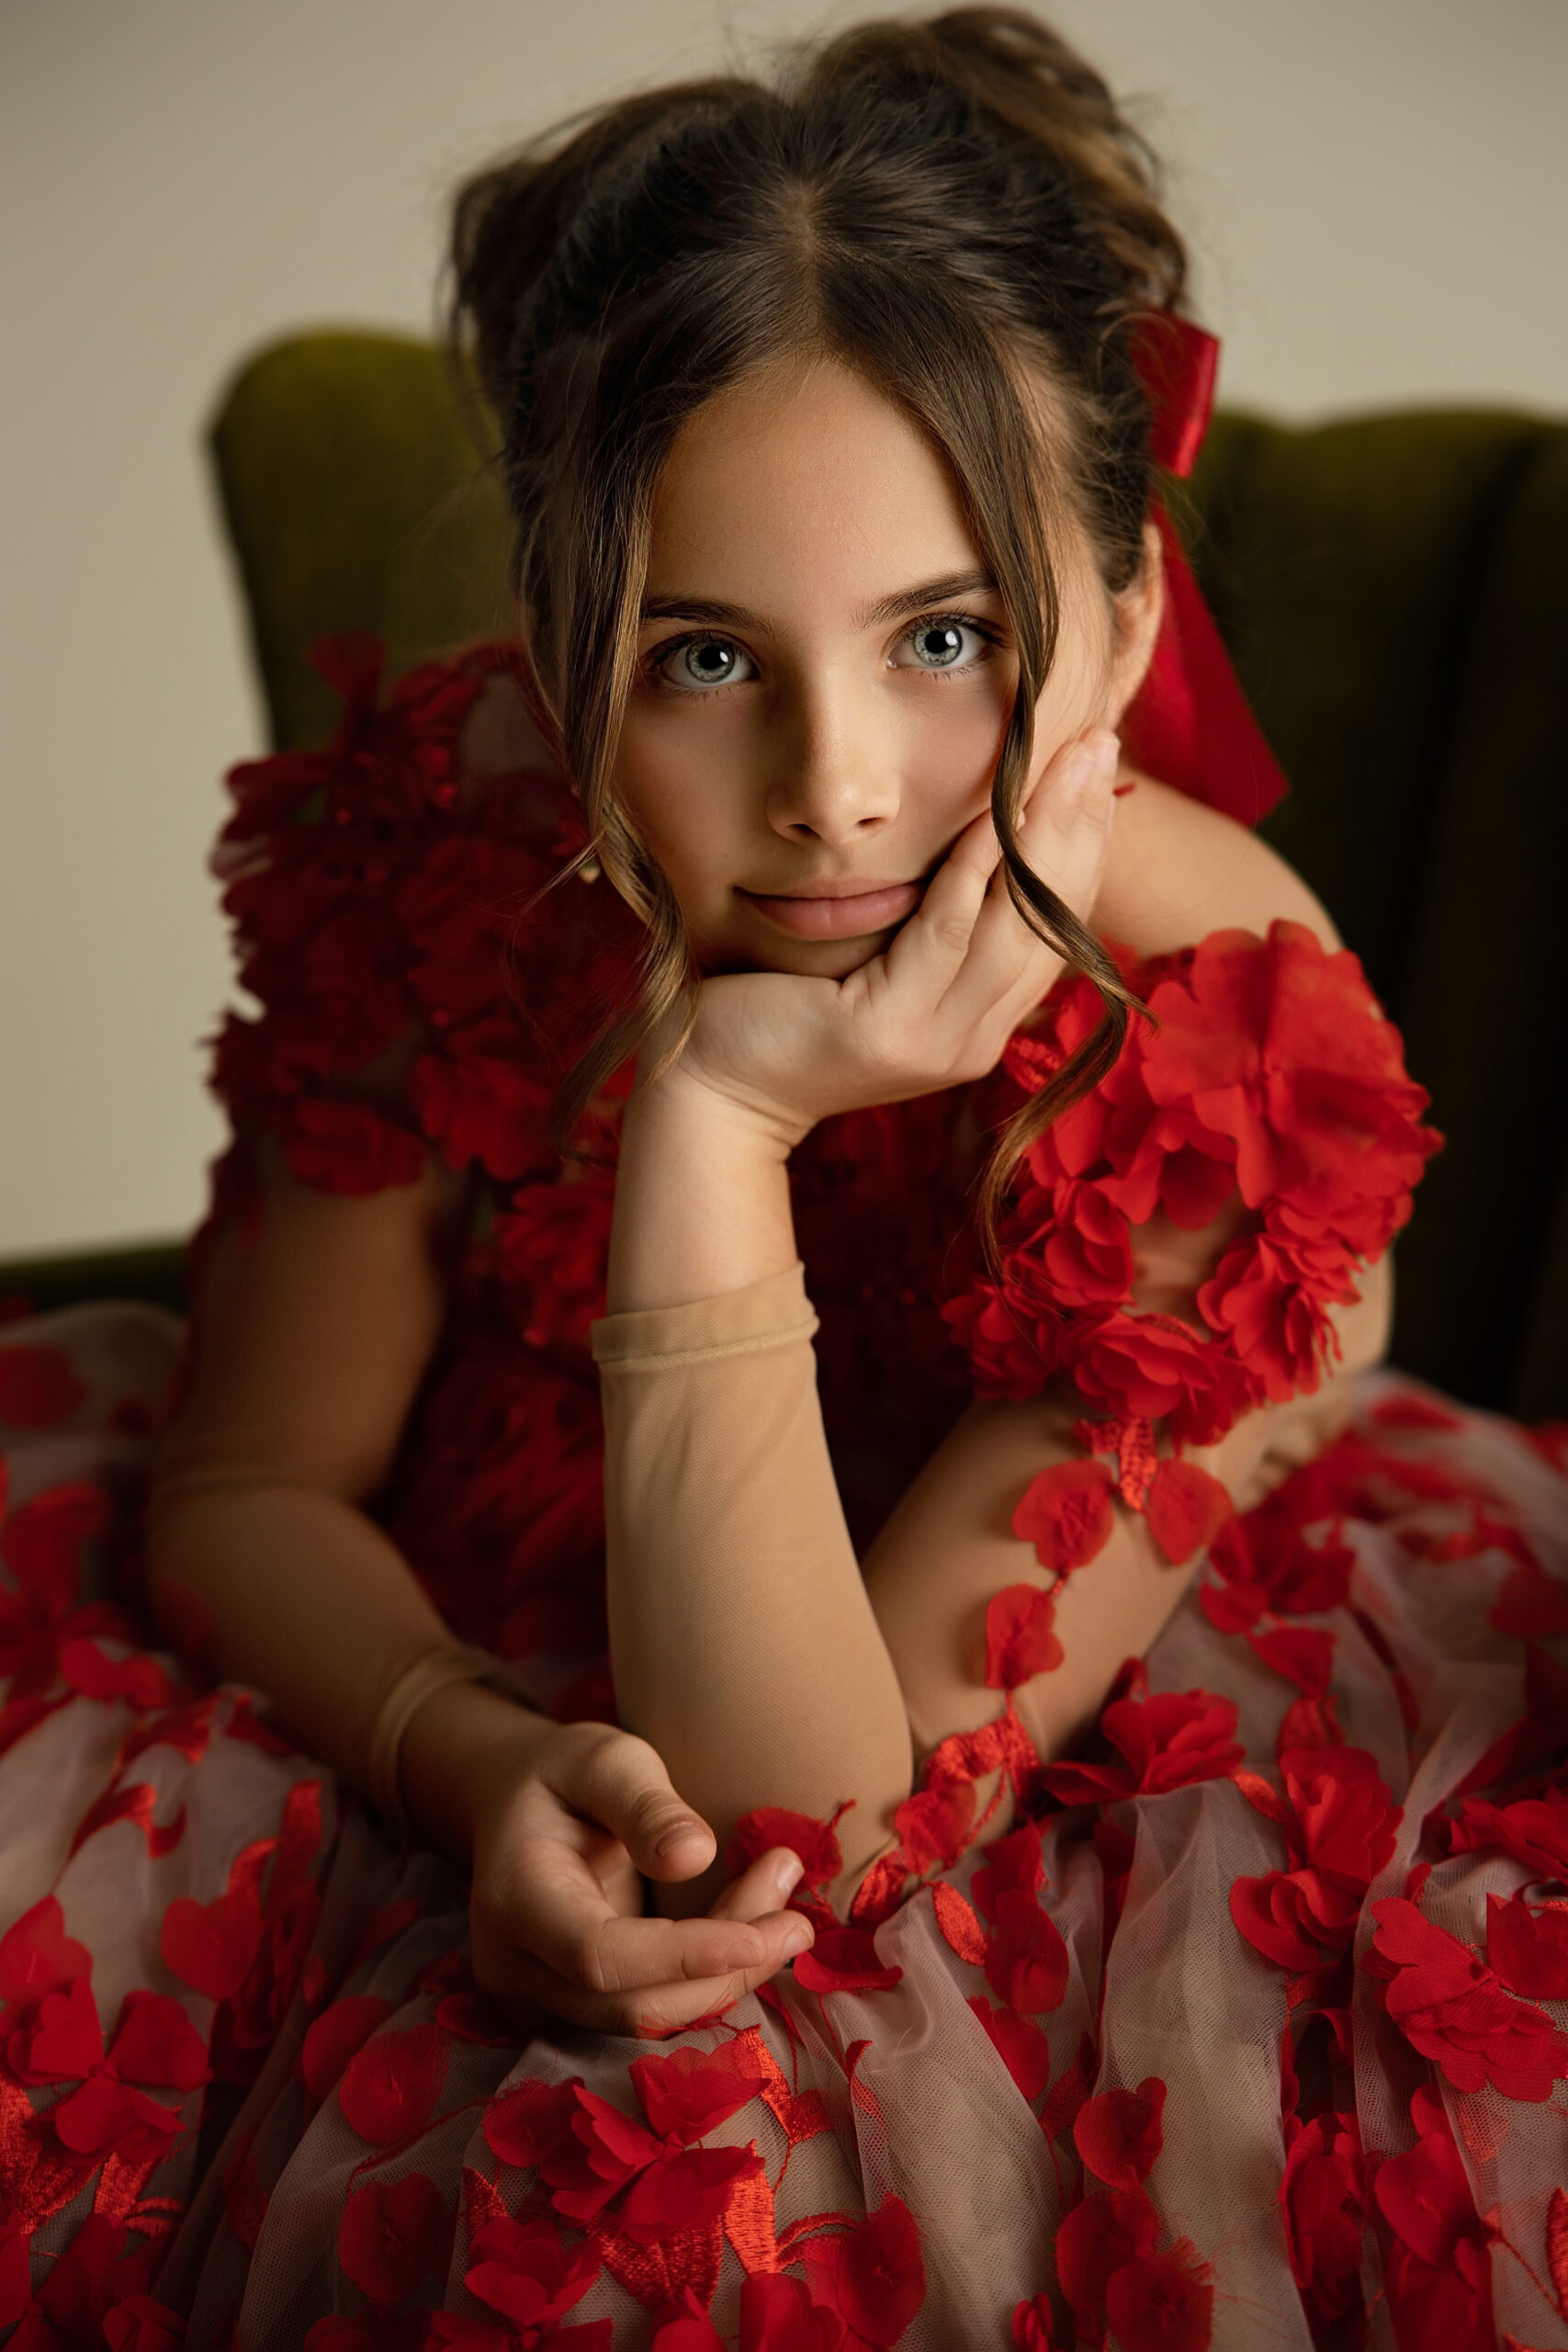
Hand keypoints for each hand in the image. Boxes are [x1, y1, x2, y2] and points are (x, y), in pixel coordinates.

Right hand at [467, 1719, 812, 2034]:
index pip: (600, 1956)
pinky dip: (711, 1976)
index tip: (762, 1934)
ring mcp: (543, 1998)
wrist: (517, 1806)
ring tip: (788, 1912)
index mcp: (516, 1898)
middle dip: (726, 1968)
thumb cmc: (563, 1773)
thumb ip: (644, 1804)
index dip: (683, 1957)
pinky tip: (754, 1929)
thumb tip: (696, 1855)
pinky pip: (655, 2007)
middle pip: (634, 2003)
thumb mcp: (601, 1759)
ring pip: (652, 2014)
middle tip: (798, 1916)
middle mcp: (519, 1968)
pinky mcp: (579, 2007)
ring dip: (729, 1973)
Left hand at [663, 727, 1120, 1146]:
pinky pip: (946, 932)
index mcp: (977, 1023)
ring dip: (1047, 835)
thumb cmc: (780, 1011)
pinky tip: (991, 813)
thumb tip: (968, 844)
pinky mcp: (890, 1030)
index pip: (1053, 927)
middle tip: (1100, 744)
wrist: (715, 1090)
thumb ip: (928, 926)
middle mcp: (972, 1038)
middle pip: (1051, 921)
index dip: (1084, 848)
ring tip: (1068, 761)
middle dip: (1081, 827)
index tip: (1099, 773)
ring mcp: (936, 1040)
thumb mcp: (874, 966)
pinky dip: (975, 870)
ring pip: (1014, 923)